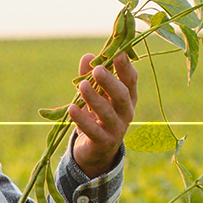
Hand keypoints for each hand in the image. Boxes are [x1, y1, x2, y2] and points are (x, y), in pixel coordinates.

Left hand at [70, 52, 138, 176]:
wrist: (96, 150)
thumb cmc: (98, 114)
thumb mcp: (96, 93)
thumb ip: (91, 75)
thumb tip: (88, 57)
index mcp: (128, 96)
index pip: (130, 79)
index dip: (125, 66)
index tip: (118, 52)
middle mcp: (126, 112)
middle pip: (122, 95)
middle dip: (110, 82)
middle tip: (98, 70)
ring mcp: (117, 129)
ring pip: (107, 112)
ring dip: (94, 98)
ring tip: (82, 85)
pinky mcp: (104, 142)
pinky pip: (93, 131)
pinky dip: (82, 119)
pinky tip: (72, 108)